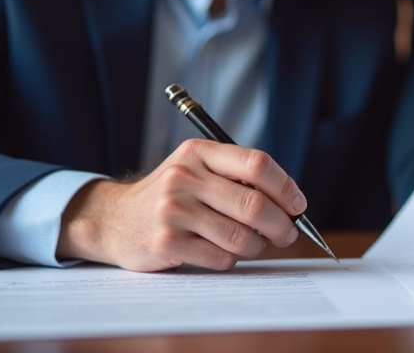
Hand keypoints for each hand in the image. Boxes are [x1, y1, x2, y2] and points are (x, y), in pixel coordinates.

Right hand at [57, 139, 305, 271]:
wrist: (114, 218)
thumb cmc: (171, 195)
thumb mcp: (196, 170)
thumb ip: (236, 177)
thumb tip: (290, 204)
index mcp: (199, 153)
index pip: (256, 164)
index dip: (285, 187)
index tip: (298, 205)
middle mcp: (185, 177)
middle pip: (254, 204)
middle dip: (281, 225)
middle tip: (288, 234)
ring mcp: (173, 210)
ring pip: (240, 237)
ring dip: (256, 247)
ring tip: (254, 245)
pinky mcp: (166, 242)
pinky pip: (220, 258)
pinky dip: (231, 260)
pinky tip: (222, 252)